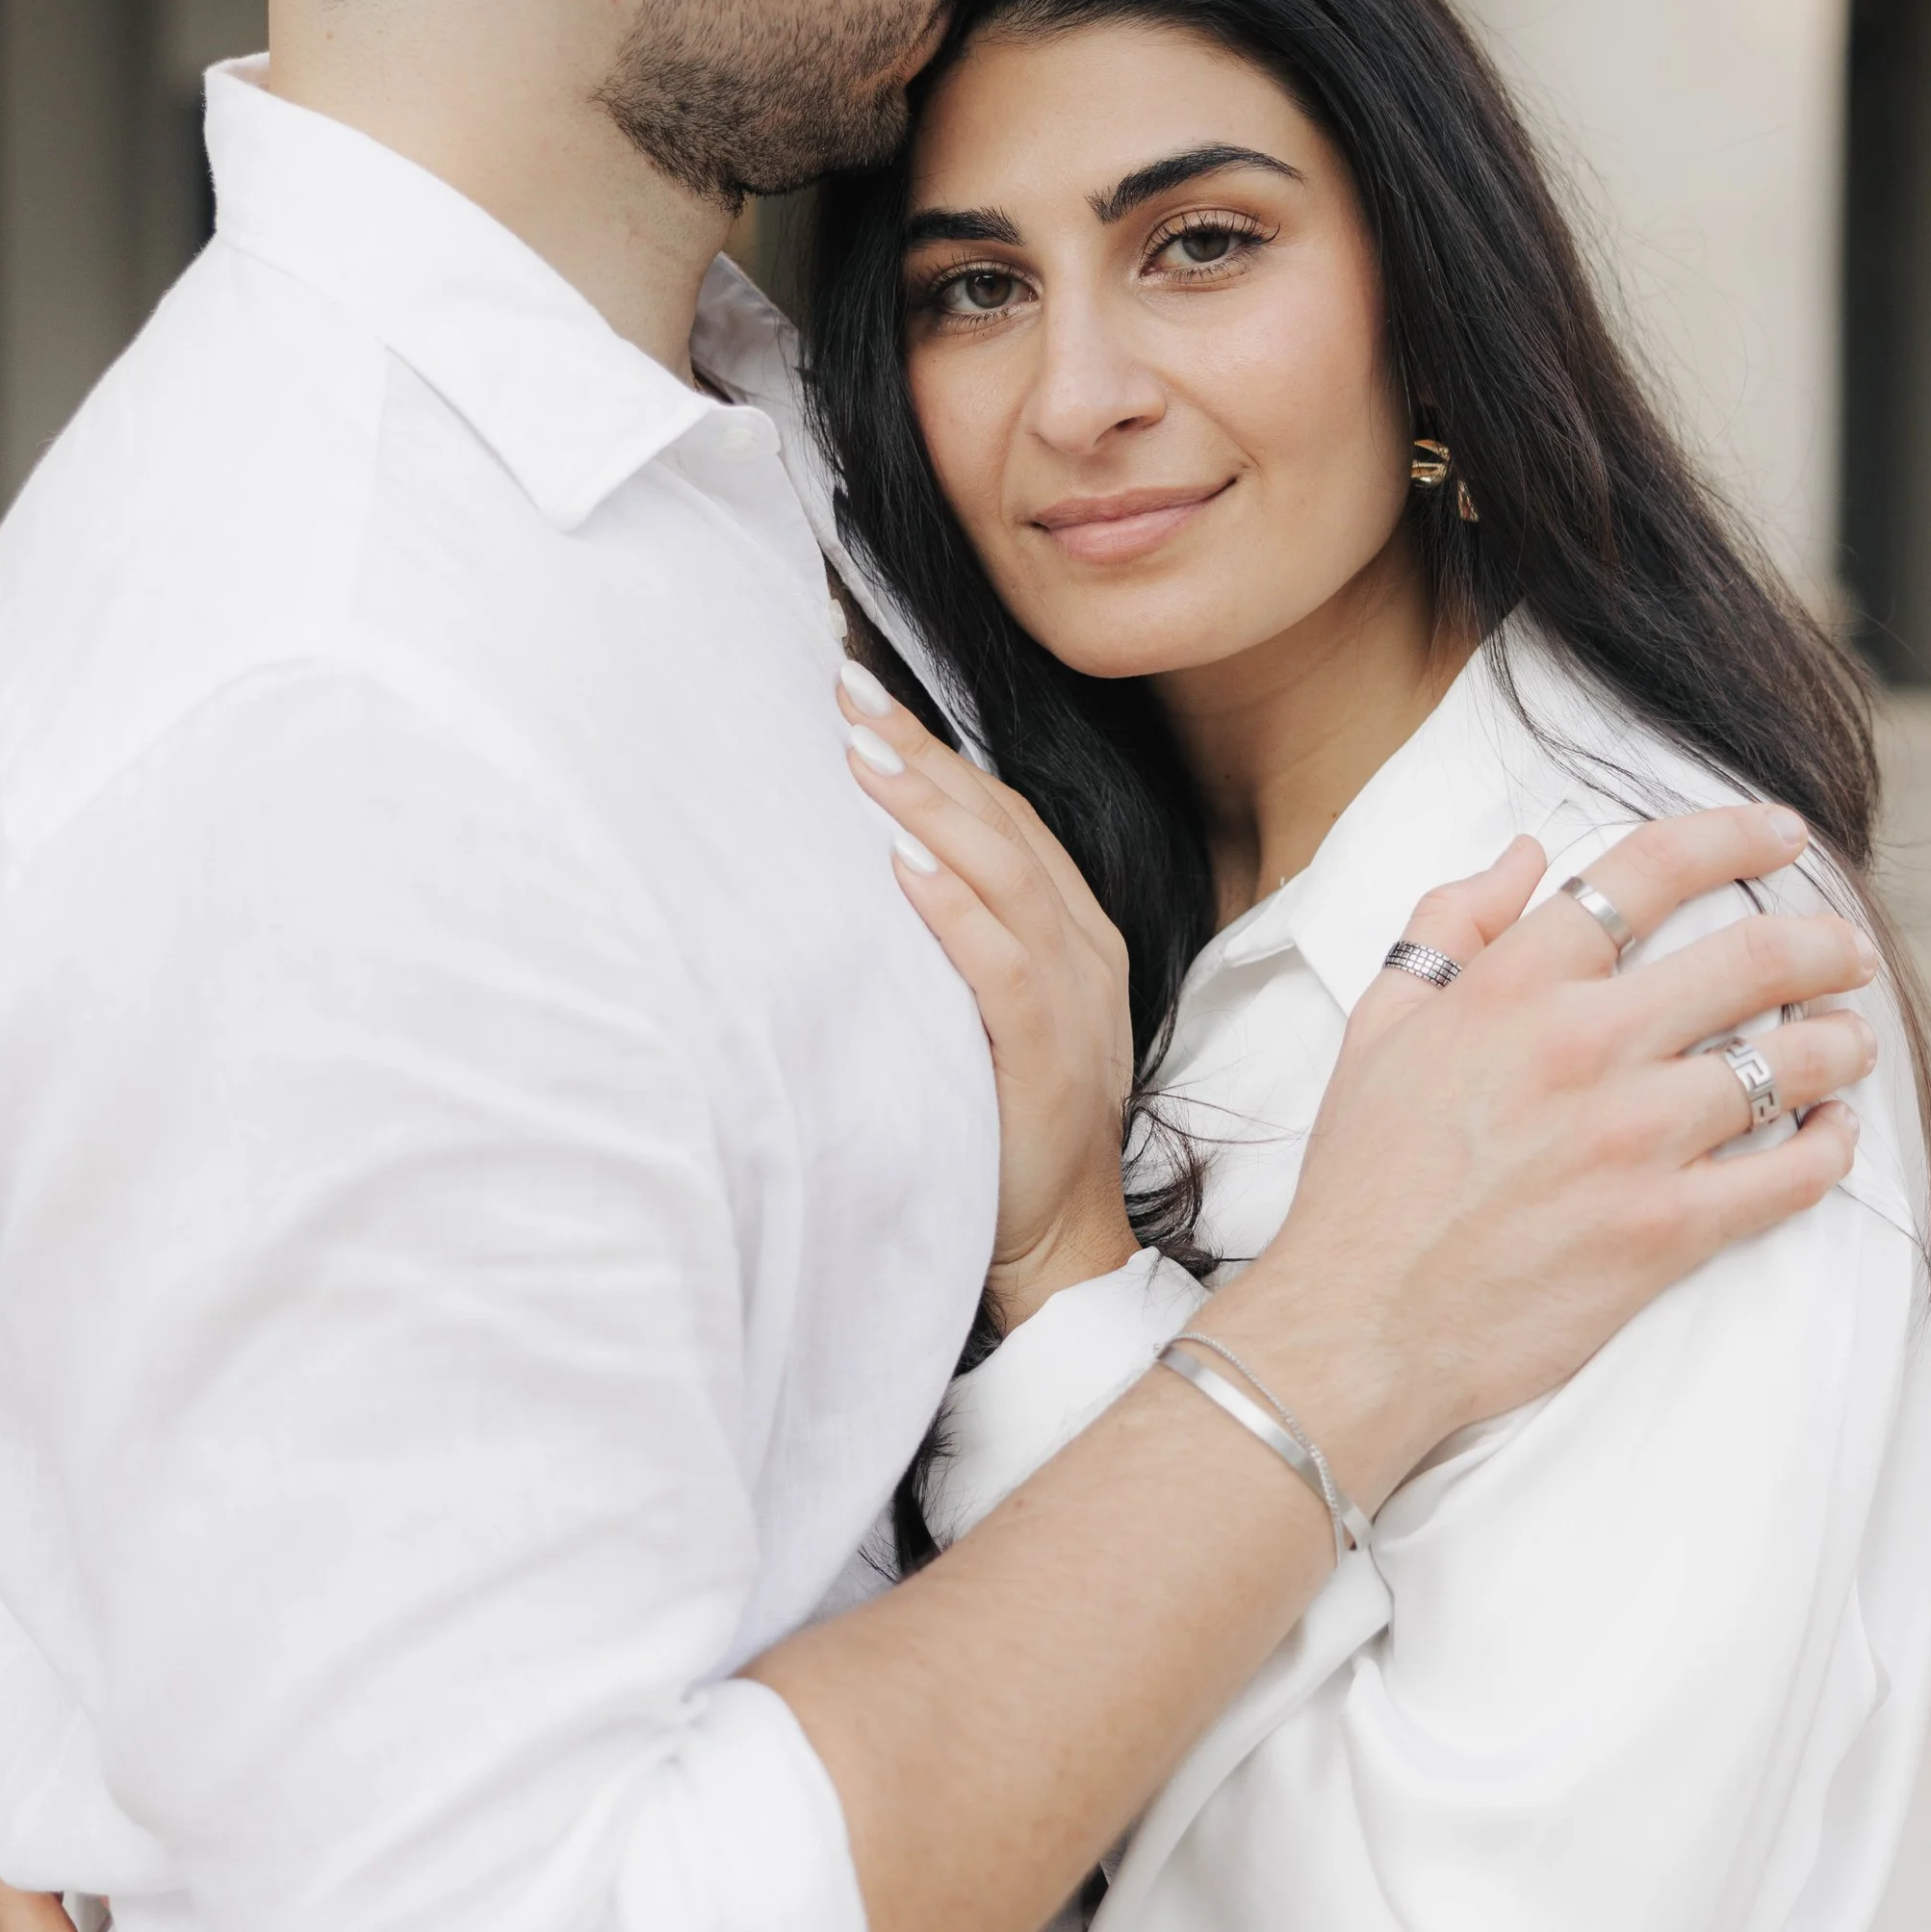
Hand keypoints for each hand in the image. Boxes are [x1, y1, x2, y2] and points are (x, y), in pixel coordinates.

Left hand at [840, 664, 1137, 1324]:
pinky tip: (905, 867)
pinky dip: (955, 912)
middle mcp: (1083, 949)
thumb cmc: (1009, 1121)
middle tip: (846, 692)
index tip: (862, 695)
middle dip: (922, 752)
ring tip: (863, 755)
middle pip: (1001, 825)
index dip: (935, 749)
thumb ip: (963, 935)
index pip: (1003, 814)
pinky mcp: (1049, 1059)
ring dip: (930, 811)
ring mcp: (1076, 1001)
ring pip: (1006, 878)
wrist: (1061, 1239)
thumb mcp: (991, 1008)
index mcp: (1074, 929)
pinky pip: (1005, 969)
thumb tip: (879, 858)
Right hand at [1215, 802, 1877, 1496]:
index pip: (1648, 871)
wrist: (1359, 1324)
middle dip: (1823, 945)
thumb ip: (1451, 924)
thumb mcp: (1379, 1025)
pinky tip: (1833, 1135)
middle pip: (1751, 959)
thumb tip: (1528, 853)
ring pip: (1789, 1063)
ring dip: (1842, 1046)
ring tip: (1852, 1043)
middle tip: (1849, 951)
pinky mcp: (1665, 1230)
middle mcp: (1584, 1046)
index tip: (1784, 835)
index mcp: (1514, 985)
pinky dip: (1831, 1149)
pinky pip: (1790, 1176)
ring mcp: (1633, 1140)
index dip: (1733, 836)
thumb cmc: (1362, 1179)